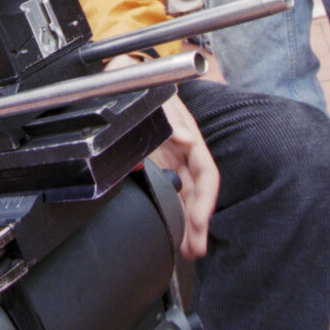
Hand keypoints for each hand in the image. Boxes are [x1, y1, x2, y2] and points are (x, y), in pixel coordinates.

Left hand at [151, 89, 219, 258]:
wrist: (122, 79)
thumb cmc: (141, 85)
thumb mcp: (156, 96)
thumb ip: (169, 114)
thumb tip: (184, 138)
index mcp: (188, 137)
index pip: (206, 173)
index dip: (206, 199)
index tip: (201, 221)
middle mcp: (182, 152)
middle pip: (197, 192)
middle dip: (199, 222)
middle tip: (196, 249)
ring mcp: (169, 160)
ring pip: (185, 197)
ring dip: (189, 224)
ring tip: (188, 250)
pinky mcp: (156, 166)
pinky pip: (171, 193)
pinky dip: (174, 213)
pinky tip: (173, 231)